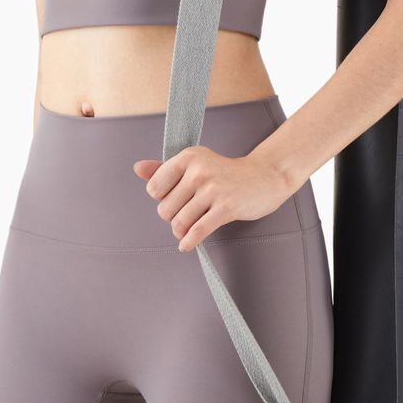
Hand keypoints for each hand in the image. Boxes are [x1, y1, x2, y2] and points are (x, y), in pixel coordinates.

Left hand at [132, 143, 291, 251]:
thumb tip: (137, 168)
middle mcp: (199, 170)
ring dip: (181, 231)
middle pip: (165, 209)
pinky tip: (186, 245)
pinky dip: (189, 242)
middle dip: (173, 218)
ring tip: (189, 229)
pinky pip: (197, 231)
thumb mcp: (195, 164)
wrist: (265, 177)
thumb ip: (164, 168)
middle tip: (188, 215)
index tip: (177, 200)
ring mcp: (213, 189)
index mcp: (188, 157)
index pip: (154, 189)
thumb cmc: (225, 173)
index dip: (163, 199)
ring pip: (179, 222)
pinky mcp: (226, 207)